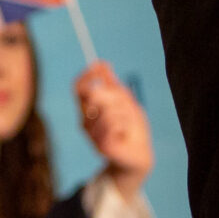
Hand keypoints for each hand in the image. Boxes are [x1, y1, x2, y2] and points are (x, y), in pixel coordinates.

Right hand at [76, 61, 152, 199]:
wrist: (140, 154)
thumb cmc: (132, 127)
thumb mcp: (125, 101)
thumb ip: (112, 84)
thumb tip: (101, 63)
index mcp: (88, 109)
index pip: (78, 88)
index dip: (87, 75)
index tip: (101, 66)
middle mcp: (84, 121)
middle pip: (95, 95)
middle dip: (116, 96)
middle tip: (127, 107)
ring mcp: (91, 134)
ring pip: (108, 109)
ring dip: (125, 113)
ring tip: (128, 124)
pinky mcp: (101, 145)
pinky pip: (113, 124)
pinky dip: (126, 124)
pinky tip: (126, 134)